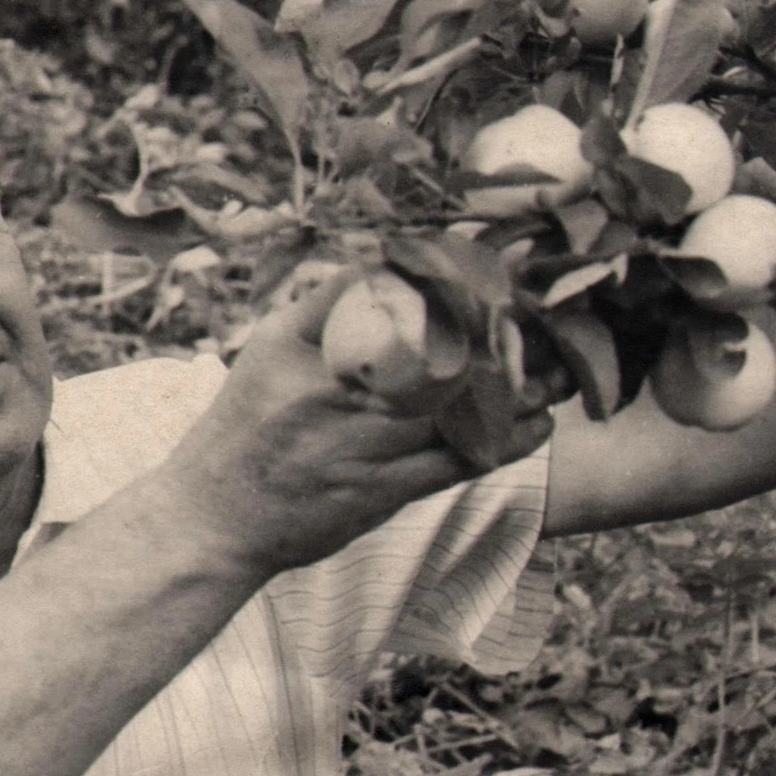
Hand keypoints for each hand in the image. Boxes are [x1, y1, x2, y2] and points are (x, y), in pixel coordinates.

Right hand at [159, 267, 548, 577]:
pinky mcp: (382, 490)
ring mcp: (360, 442)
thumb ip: (325, 304)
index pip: (381, 291)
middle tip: (544, 309)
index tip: (491, 257)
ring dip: (517, 384)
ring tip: (559, 365)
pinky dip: (505, 439)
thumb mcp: (269, 348)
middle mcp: (331, 391)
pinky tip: (537, 421)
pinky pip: (457, 460)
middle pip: (435, 345)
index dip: (445, 272)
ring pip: (456, 403)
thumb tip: (389, 264)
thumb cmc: (246, 426)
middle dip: (499, 325)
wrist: (216, 518)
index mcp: (301, 345)